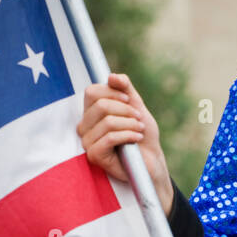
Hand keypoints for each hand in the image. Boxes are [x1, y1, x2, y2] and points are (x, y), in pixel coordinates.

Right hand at [77, 72, 173, 215]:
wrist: (151, 161)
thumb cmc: (142, 135)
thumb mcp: (136, 106)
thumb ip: (125, 89)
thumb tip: (112, 76)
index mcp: (91, 113)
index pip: (92, 92)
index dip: (113, 92)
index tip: (130, 100)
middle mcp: (85, 126)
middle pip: (100, 105)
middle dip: (126, 109)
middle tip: (139, 118)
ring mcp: (87, 142)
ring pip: (107, 121)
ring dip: (130, 124)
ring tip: (139, 129)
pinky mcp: (94, 155)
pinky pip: (110, 137)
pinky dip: (128, 135)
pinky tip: (136, 138)